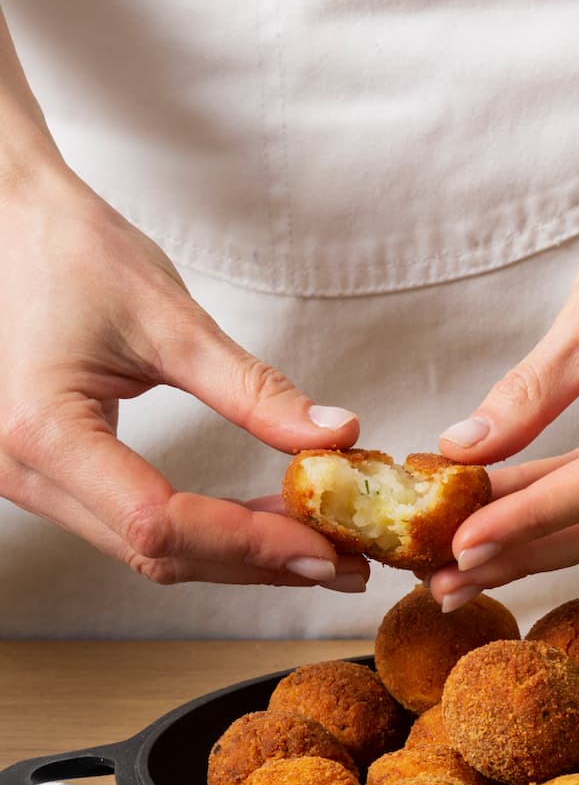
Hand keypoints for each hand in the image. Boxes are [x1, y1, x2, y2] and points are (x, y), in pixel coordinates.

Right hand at [0, 164, 367, 588]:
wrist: (6, 222)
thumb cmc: (71, 250)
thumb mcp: (170, 319)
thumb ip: (254, 389)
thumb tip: (335, 435)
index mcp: (45, 431)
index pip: (162, 522)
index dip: (251, 542)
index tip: (326, 546)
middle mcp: (22, 472)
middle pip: (157, 552)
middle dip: (256, 562)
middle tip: (340, 561)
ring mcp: (26, 479)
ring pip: (146, 549)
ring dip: (234, 553)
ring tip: (312, 544)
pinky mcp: (48, 473)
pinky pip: (131, 523)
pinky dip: (202, 530)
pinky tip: (256, 520)